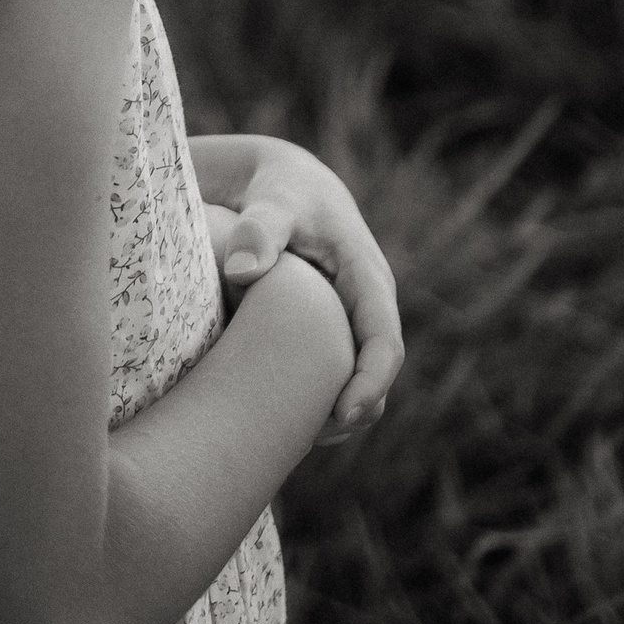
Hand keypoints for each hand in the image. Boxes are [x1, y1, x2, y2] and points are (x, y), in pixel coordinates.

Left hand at [192, 132, 401, 444]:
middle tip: (305, 440)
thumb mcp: (272, 204)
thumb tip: (240, 273)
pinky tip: (273, 414)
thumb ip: (258, 231)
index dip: (368, 384)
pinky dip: (310, 395)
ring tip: (285, 437)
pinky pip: (330, 370)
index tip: (341, 415)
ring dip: (330, 410)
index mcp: (368, 280)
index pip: (384, 344)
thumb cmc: (279, 192)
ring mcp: (349, 320)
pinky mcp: (328, 327)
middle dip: (350, 412)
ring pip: (353, 379)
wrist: (280, 182)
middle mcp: (366, 306)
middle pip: (374, 375)